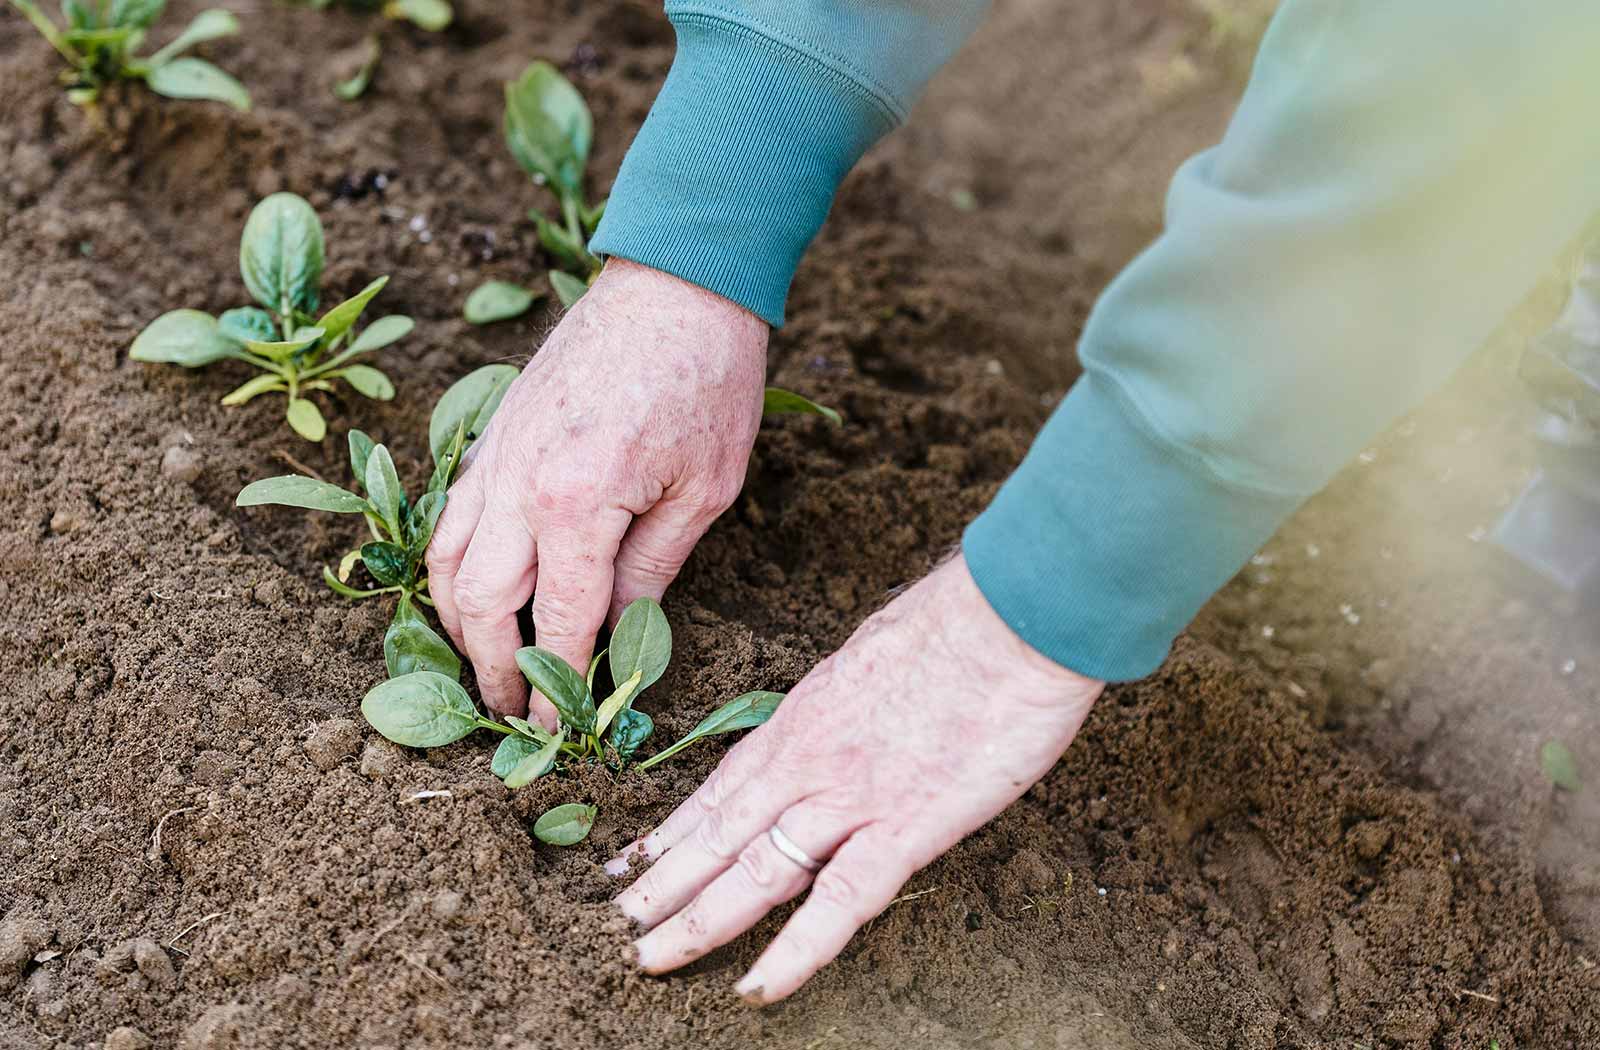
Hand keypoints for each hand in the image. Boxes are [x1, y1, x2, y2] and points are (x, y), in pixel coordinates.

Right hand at [427, 260, 767, 726]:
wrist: (676, 283)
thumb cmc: (708, 381)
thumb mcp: (706, 490)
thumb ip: (653, 569)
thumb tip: (621, 634)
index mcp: (579, 505)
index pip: (555, 623)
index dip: (555, 685)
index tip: (557, 733)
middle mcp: (519, 485)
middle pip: (478, 604)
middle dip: (490, 670)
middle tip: (509, 714)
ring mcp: (496, 456)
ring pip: (445, 560)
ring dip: (456, 623)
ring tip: (482, 664)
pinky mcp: (492, 434)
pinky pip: (451, 515)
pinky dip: (451, 563)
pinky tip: (473, 589)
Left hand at [608, 552, 1105, 1002]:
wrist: (1012, 614)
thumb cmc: (960, 622)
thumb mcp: (875, 653)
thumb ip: (849, 699)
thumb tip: (845, 714)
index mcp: (803, 717)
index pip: (722, 787)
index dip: (674, 830)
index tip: (631, 861)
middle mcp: (809, 761)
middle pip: (719, 834)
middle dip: (663, 883)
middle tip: (614, 923)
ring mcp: (850, 798)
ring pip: (755, 871)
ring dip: (697, 920)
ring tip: (647, 957)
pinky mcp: (906, 827)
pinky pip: (840, 903)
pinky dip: (794, 951)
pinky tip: (756, 987)